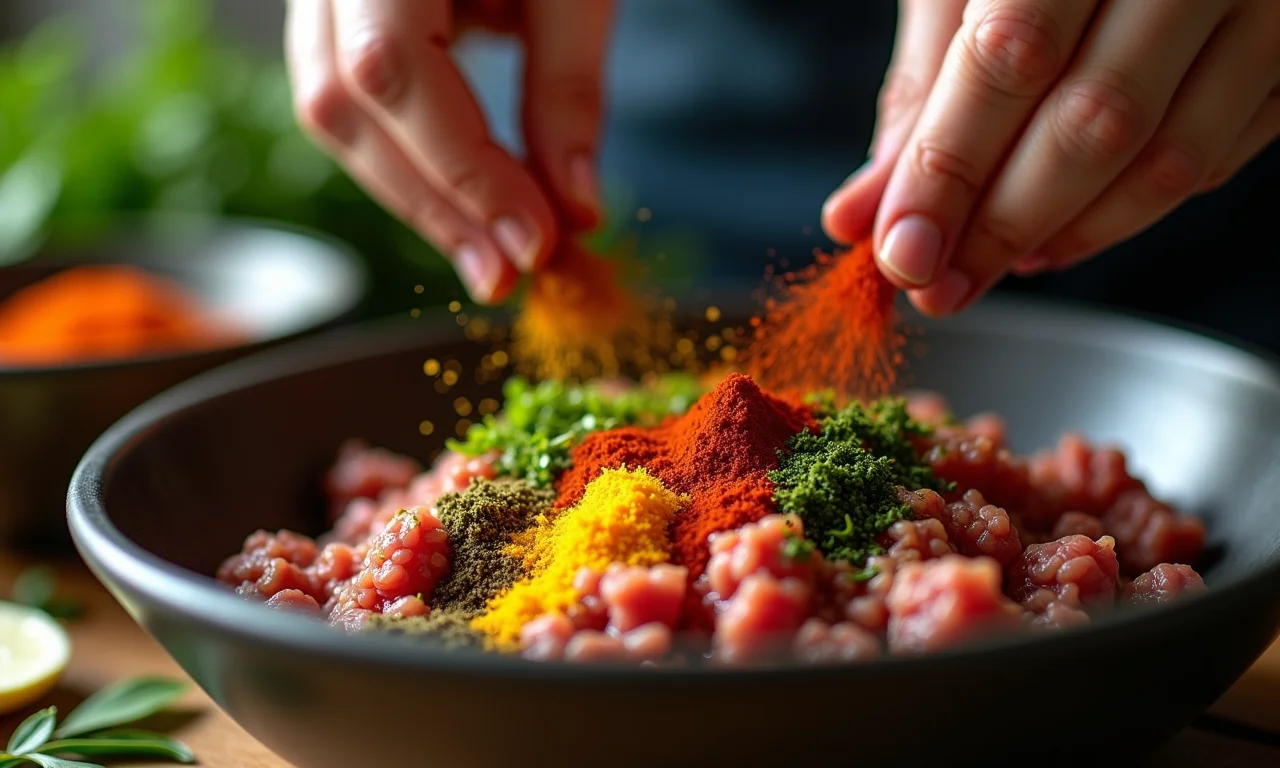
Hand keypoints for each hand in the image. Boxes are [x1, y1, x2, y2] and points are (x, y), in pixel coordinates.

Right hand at [285, 0, 611, 303]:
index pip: (393, 72)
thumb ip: (569, 88)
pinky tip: (459, 199)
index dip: (462, 171)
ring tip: (489, 252)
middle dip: (431, 204)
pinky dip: (405, 157)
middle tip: (506, 274)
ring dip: (413, 194)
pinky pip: (347, 96)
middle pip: (342, 106)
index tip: (534, 243)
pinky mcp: (335, 8)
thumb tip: (575, 210)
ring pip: (332, 112)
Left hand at [823, 0, 1279, 316]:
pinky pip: (1220, 158)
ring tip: (996, 263)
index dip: (949, 172)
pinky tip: (1067, 231)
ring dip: (1069, 236)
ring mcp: (1264, 2)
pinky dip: (1132, 212)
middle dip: (1001, 226)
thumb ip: (924, 87)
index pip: (1012, 59)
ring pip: (1170, 159)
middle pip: (1096, 123)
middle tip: (938, 285)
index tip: (901, 253)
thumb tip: (870, 211)